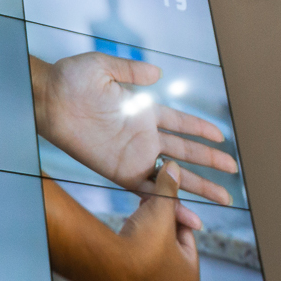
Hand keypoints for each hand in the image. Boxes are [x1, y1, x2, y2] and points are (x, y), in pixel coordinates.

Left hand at [31, 52, 236, 203]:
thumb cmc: (70, 79)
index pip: (179, 123)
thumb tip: (158, 72)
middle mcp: (143, 136)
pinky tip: (187, 214)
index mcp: (143, 111)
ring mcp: (133, 156)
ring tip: (223, 198)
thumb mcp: (104, 66)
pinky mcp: (120, 172)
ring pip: (174, 175)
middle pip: (185, 151)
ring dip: (198, 186)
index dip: (200, 129)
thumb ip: (132, 71)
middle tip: (233, 170)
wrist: (47, 99)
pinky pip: (150, 191)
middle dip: (210, 162)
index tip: (222, 137)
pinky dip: (170, 203)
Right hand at [41, 166, 201, 280]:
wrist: (108, 268)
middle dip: (158, 231)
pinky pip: (136, 274)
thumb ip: (169, 189)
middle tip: (145, 212)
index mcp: (192, 278)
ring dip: (145, 244)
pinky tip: (123, 243)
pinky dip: (132, 259)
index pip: (186, 239)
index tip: (160, 203)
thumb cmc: (142, 243)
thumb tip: (175, 166)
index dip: (172, 216)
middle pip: (169, 252)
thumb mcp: (160, 210)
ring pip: (153, 263)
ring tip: (133, 225)